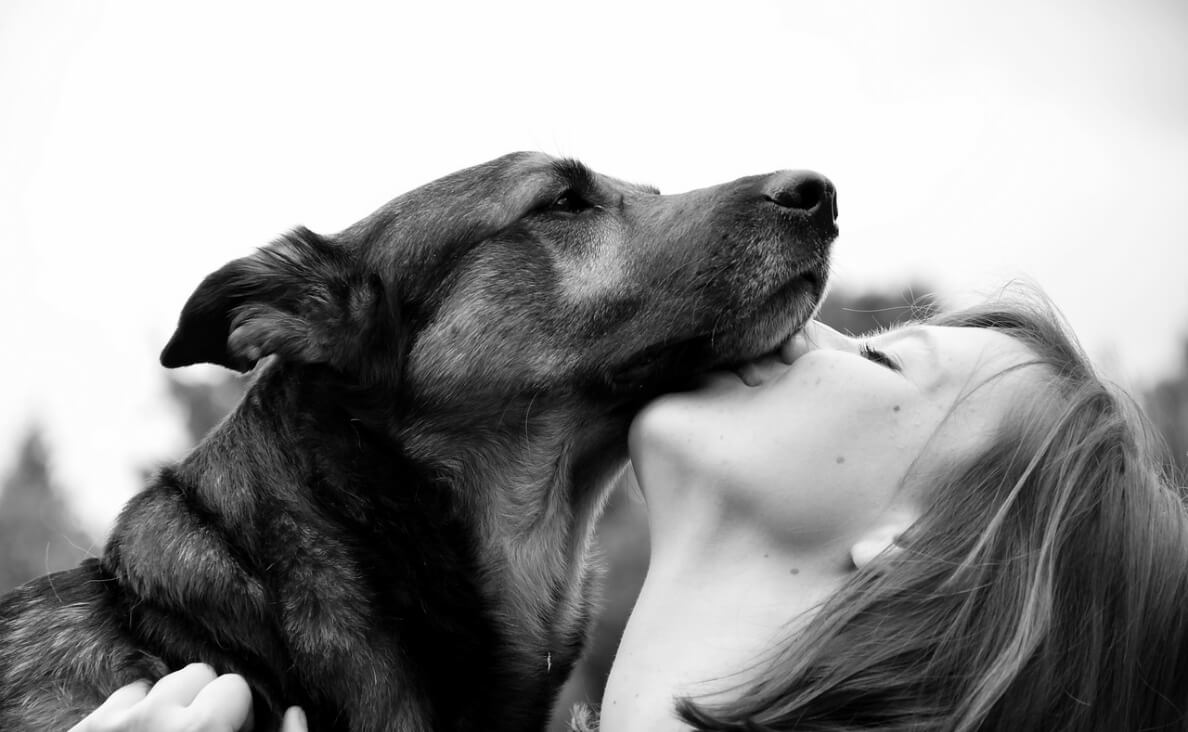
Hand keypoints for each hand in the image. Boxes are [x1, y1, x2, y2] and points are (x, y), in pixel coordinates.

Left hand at [68, 663, 306, 731]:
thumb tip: (294, 713)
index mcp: (200, 731)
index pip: (234, 686)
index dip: (239, 716)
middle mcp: (152, 720)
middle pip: (195, 675)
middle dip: (204, 703)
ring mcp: (112, 726)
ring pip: (155, 685)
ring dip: (167, 708)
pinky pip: (120, 700)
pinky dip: (134, 716)